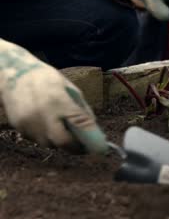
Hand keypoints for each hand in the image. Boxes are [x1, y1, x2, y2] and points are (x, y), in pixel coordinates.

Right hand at [0, 39, 107, 153]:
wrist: (14, 74)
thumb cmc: (48, 80)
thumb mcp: (70, 89)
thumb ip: (82, 111)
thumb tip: (94, 130)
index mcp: (58, 100)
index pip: (78, 123)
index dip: (90, 137)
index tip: (100, 146)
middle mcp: (42, 114)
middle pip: (62, 142)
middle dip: (76, 147)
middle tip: (85, 147)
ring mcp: (28, 122)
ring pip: (50, 144)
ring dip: (62, 143)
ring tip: (67, 133)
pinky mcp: (18, 128)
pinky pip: (38, 140)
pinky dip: (47, 138)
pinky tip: (49, 127)